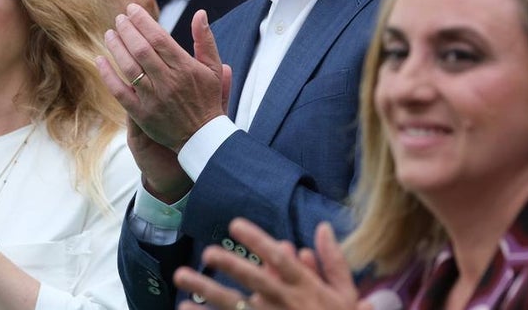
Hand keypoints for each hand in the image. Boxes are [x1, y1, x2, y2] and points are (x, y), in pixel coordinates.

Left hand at [98, 7, 228, 190]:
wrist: (202, 137)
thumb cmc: (207, 98)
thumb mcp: (213, 68)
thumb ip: (205, 40)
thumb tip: (199, 13)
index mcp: (185, 67)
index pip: (159, 38)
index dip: (143, 21)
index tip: (132, 9)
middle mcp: (168, 81)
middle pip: (141, 49)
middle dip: (127, 30)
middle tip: (119, 18)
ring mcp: (153, 98)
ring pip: (129, 68)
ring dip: (116, 48)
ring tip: (109, 34)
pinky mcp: (141, 114)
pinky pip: (120, 92)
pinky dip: (108, 75)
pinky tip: (100, 60)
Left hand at [173, 218, 367, 309]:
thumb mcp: (346, 294)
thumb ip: (333, 261)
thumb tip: (323, 227)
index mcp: (305, 287)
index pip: (278, 259)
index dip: (256, 240)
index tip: (235, 224)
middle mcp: (283, 302)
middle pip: (253, 280)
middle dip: (230, 265)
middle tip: (207, 252)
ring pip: (233, 304)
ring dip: (206, 289)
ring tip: (181, 275)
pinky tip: (184, 308)